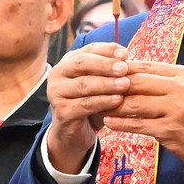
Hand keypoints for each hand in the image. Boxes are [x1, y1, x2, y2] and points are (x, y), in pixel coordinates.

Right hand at [44, 46, 132, 173]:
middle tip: (124, 68)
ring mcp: (56, 93)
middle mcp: (58, 74)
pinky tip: (117, 100)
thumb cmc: (91, 104)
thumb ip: (110, 71)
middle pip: (82, 63)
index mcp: (68, 62)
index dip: (107, 50)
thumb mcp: (100, 84)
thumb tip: (127, 58)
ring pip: (83, 84)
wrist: (75, 134)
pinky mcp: (61, 111)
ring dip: (106, 84)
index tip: (126, 53)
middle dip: (105, 64)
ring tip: (125, 84)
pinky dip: (103, 102)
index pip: (88, 50)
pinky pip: (84, 104)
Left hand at [107, 61, 183, 170]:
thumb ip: (163, 80)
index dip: (122, 69)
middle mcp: (181, 88)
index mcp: (183, 74)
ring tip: (99, 105)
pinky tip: (109, 122)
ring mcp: (176, 109)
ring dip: (114, 105)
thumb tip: (129, 71)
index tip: (104, 72)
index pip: (146, 66)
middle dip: (115, 85)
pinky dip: (121, 123)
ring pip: (135, 103)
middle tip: (96, 88)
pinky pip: (138, 125)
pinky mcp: (171, 130)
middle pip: (138, 81)